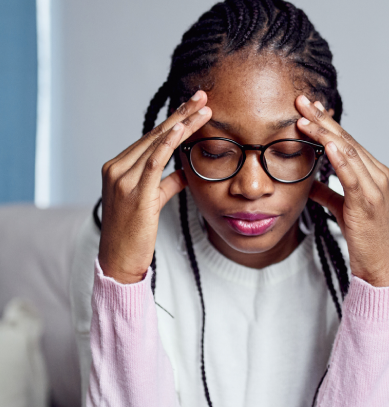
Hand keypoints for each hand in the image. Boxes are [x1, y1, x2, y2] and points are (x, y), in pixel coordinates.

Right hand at [99, 91, 211, 283]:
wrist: (119, 260)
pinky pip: (153, 164)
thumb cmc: (134, 233)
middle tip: (202, 96)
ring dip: (182, 124)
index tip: (193, 107)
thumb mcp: (152, 201)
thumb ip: (167, 183)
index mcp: (118, 167)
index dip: (174, 121)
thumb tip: (185, 171)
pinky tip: (181, 129)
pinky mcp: (134, 194)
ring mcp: (123, 180)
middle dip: (181, 114)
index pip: (151, 138)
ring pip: (156, 144)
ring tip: (203, 109)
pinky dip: (167, 144)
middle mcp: (117, 168)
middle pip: (155, 135)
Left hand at [295, 95, 388, 286]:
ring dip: (324, 132)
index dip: (325, 123)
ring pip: (348, 152)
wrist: (381, 265)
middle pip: (346, 139)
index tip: (307, 108)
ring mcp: (376, 186)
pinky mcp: (369, 201)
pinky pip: (353, 175)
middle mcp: (377, 174)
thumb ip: (328, 193)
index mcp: (372, 173)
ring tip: (304, 117)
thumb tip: (310, 182)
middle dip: (322, 119)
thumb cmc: (364, 237)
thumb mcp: (342, 209)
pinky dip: (340, 157)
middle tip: (301, 100)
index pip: (346, 141)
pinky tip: (327, 144)